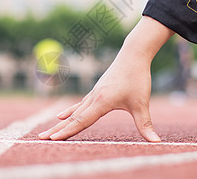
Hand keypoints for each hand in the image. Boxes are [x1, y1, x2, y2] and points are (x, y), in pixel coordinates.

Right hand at [38, 16, 174, 141]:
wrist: (133, 54)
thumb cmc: (137, 77)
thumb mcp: (141, 104)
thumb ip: (145, 125)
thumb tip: (156, 142)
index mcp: (101, 102)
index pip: (81, 121)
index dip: (67, 132)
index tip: (53, 139)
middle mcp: (93, 98)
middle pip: (72, 118)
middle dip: (57, 129)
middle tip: (40, 138)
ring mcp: (94, 93)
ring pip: (74, 111)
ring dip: (61, 122)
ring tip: (48, 131)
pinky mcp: (97, 90)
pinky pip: (79, 104)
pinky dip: (70, 111)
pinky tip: (63, 115)